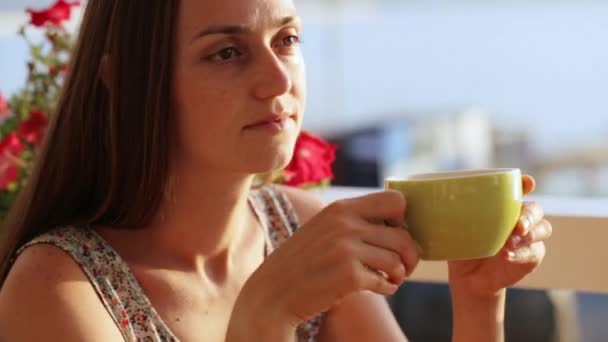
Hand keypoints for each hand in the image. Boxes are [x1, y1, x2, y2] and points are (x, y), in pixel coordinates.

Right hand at [232, 191, 418, 330]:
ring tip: (391, 278)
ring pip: (398, 260)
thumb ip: (353, 220)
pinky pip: (386, 282)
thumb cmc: (303, 262)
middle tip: (403, 266)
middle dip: (410, 254)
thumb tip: (400, 223)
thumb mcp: (324, 227)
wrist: (273, 292)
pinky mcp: (349, 276)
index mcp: (341, 207)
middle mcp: (345, 224)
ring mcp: (347, 249)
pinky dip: (388, 288)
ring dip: (399, 274)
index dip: (403, 220)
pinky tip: (379, 288)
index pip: (395, 201)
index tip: (395, 235)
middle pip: (404, 235)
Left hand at [447, 175, 552, 297]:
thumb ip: (454, 215)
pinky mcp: (532, 256)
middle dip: (529, 215)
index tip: (528, 183)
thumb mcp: (455, 228)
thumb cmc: (462, 245)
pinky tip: (507, 256)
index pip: (519, 188)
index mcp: (503, 205)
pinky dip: (521, 254)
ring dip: (528, 235)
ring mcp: (529, 237)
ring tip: (509, 243)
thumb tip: (438, 201)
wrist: (468, 277)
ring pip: (542, 229)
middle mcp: (520, 217)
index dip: (525, 184)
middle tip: (518, 225)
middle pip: (535, 209)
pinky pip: (534, 252)